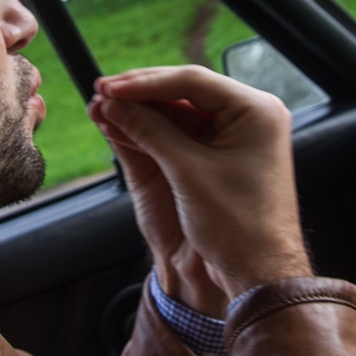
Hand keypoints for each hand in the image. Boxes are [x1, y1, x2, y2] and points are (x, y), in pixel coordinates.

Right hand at [88, 66, 311, 312]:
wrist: (256, 274)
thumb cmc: (239, 227)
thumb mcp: (188, 172)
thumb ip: (149, 132)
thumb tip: (113, 104)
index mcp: (255, 111)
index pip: (193, 80)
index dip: (147, 82)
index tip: (112, 87)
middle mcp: (246, 116)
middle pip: (183, 91)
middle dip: (140, 94)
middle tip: (102, 91)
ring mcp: (231, 136)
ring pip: (177, 112)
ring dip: (138, 112)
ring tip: (99, 106)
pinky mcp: (215, 156)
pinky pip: (178, 134)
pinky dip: (147, 132)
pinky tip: (115, 124)